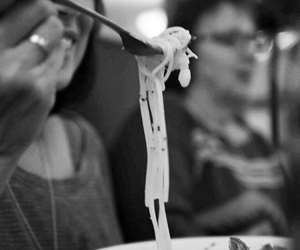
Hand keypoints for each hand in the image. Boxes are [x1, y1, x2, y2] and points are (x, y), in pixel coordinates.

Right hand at [0, 0, 64, 182]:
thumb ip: (5, 35)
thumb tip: (40, 9)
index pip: (22, 2)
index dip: (32, 3)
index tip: (32, 6)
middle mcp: (4, 57)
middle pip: (44, 12)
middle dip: (45, 16)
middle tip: (40, 24)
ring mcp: (28, 75)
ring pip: (57, 37)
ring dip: (52, 38)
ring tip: (38, 48)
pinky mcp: (45, 92)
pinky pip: (60, 61)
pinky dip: (56, 58)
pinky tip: (41, 66)